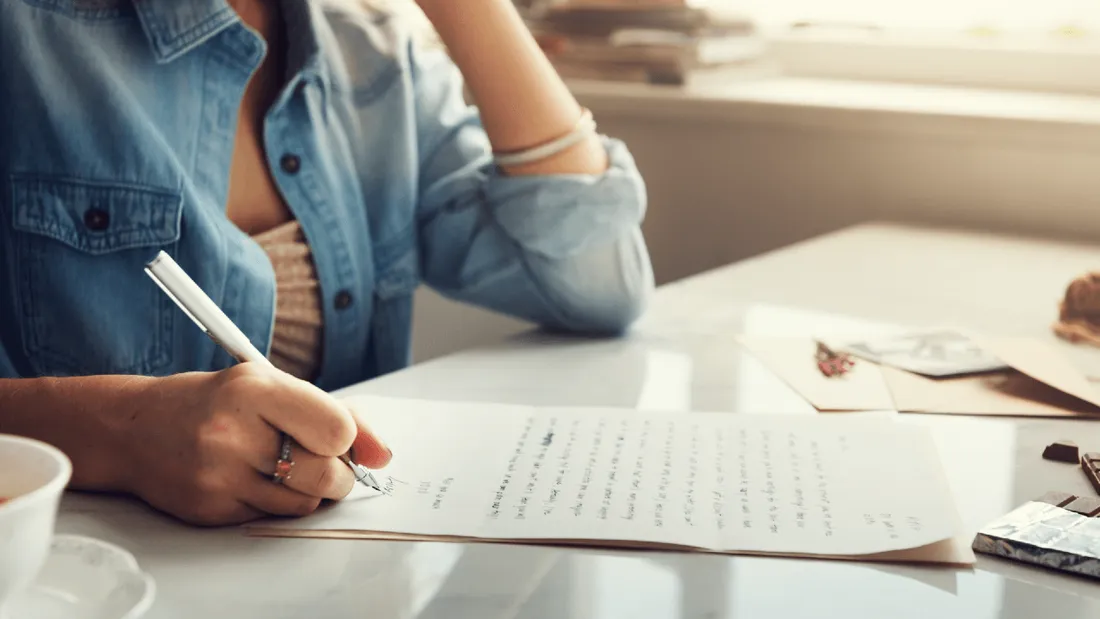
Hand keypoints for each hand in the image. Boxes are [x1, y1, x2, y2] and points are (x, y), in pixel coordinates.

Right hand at [119, 364, 391, 525]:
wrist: (134, 429)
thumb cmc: (214, 402)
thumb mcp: (270, 386)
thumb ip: (334, 414)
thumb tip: (382, 454)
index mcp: (252, 389)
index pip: (335, 428)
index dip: (346, 438)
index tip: (337, 436)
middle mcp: (231, 432)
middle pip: (325, 475)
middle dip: (338, 474)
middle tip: (325, 462)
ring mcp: (217, 475)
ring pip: (304, 503)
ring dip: (308, 490)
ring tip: (284, 465)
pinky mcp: (209, 509)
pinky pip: (272, 517)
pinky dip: (276, 501)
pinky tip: (253, 478)